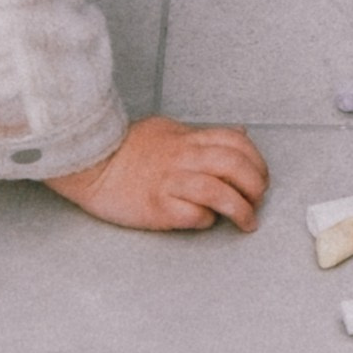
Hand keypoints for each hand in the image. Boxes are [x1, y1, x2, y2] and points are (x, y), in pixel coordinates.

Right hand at [45, 117, 268, 232]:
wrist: (91, 164)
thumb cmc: (127, 150)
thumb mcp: (170, 130)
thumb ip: (203, 135)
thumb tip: (240, 135)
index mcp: (187, 138)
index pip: (235, 142)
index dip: (256, 160)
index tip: (261, 177)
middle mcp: (182, 157)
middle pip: (234, 166)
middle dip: (256, 185)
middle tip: (258, 200)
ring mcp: (169, 182)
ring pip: (218, 191)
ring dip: (241, 209)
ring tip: (247, 222)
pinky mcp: (156, 207)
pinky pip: (192, 215)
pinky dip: (206, 220)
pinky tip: (206, 221)